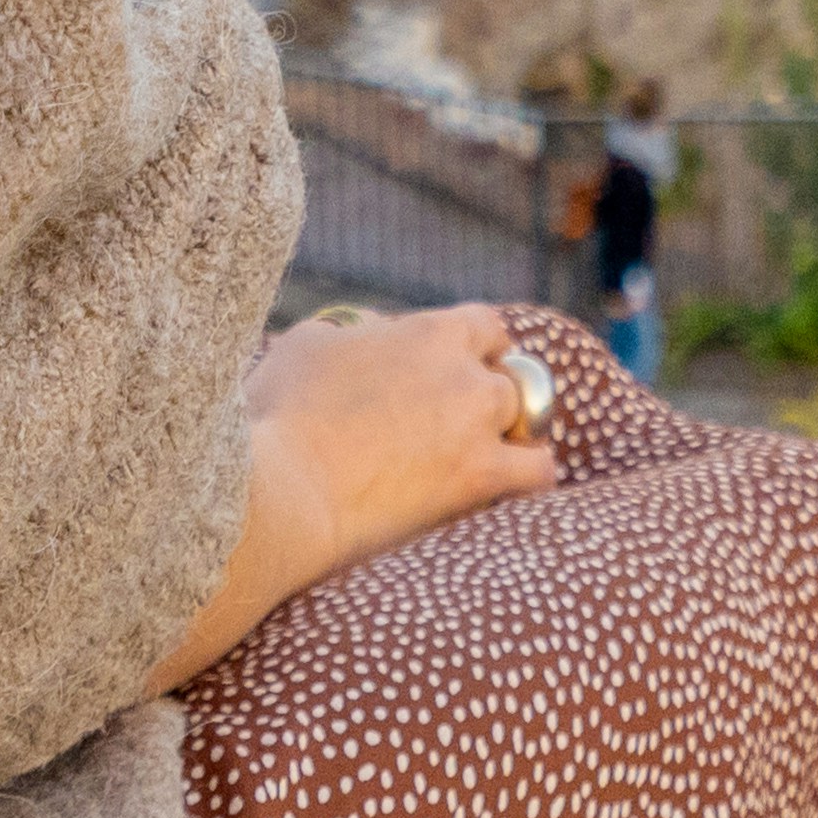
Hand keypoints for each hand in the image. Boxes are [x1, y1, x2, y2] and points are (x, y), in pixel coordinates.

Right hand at [153, 303, 570, 694]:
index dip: (476, 350)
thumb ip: (350, 335)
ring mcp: (476, 426)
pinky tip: (511, 489)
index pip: (486, 326)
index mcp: (427, 333)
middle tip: (465, 424)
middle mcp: (464, 373)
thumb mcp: (307, 347)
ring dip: (515, 435)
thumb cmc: (279, 417)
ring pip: (533, 420)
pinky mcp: (479, 479)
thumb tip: (364, 336)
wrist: (282, 491)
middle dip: (494, 396)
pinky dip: (530, 476)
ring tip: (494, 458)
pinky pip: (538, 472)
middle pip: (511, 375)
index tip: (459, 371)